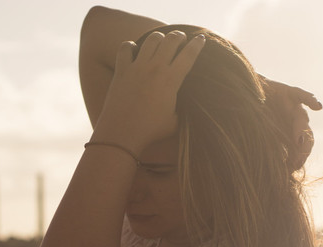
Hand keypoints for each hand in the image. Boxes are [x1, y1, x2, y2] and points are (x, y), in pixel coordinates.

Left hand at [93, 31, 205, 152]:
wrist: (122, 134)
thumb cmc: (150, 131)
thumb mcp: (174, 124)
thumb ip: (182, 112)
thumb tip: (187, 110)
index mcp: (171, 80)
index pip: (189, 55)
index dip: (197, 44)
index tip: (201, 39)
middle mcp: (155, 68)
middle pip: (171, 40)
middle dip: (179, 36)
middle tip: (180, 40)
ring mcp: (137, 67)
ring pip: (151, 39)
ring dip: (158, 38)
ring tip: (160, 42)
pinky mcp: (121, 70)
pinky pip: (125, 48)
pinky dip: (130, 46)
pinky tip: (134, 50)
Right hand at [262, 78, 321, 169]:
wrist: (248, 94)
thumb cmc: (255, 118)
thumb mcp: (261, 137)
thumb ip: (270, 151)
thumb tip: (277, 172)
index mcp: (292, 133)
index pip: (302, 147)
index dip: (300, 157)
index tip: (295, 168)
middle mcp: (296, 121)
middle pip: (306, 135)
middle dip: (303, 149)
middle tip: (297, 160)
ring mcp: (294, 106)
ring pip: (302, 119)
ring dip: (301, 130)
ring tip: (298, 140)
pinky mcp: (289, 92)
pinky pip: (301, 96)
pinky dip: (310, 100)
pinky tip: (317, 107)